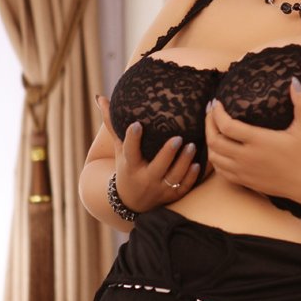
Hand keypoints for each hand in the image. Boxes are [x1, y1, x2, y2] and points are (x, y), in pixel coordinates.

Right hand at [97, 95, 200, 212]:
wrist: (131, 202)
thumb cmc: (127, 167)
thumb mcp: (119, 150)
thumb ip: (113, 126)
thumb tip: (101, 98)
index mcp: (130, 166)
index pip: (129, 151)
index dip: (132, 139)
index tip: (137, 124)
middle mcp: (145, 179)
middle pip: (157, 167)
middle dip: (167, 153)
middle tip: (178, 137)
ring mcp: (159, 189)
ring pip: (173, 177)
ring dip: (184, 162)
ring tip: (193, 146)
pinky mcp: (171, 196)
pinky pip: (183, 188)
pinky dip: (191, 177)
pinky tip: (198, 164)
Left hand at [205, 77, 300, 200]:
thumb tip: (294, 81)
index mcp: (259, 140)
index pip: (226, 126)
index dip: (216, 113)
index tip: (216, 103)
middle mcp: (247, 157)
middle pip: (214, 140)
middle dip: (208, 124)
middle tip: (211, 112)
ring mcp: (244, 171)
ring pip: (214, 157)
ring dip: (210, 141)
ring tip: (213, 129)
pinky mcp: (245, 181)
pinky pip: (221, 172)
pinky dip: (215, 159)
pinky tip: (220, 150)